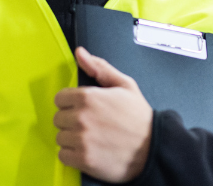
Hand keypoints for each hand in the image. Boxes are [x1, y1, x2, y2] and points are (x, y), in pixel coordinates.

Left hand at [54, 46, 152, 182]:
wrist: (154, 148)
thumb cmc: (139, 117)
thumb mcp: (124, 85)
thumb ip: (99, 68)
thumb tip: (80, 53)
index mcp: (88, 97)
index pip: (60, 98)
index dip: (71, 103)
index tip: (83, 109)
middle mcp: (81, 117)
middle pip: (58, 118)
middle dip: (71, 121)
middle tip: (90, 125)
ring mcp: (81, 140)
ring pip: (60, 137)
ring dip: (71, 139)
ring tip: (90, 139)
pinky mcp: (83, 160)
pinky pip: (62, 156)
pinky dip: (72, 156)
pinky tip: (88, 151)